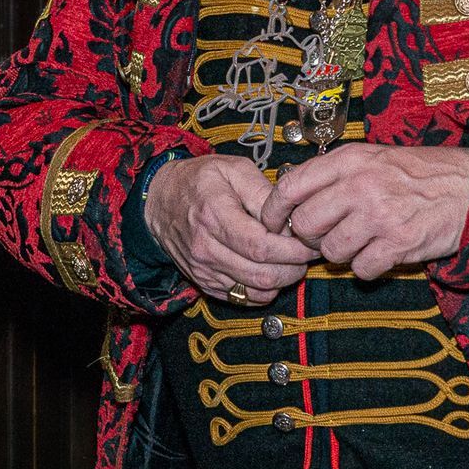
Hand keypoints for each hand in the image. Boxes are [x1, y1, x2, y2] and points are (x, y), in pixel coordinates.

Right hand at [143, 154, 313, 305]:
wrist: (158, 202)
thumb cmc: (198, 181)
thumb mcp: (232, 169)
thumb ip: (263, 192)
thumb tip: (289, 218)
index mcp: (214, 216)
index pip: (261, 246)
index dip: (292, 249)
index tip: (309, 242)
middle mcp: (206, 248)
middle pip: (262, 274)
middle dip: (294, 268)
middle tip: (307, 253)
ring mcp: (204, 270)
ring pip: (256, 291)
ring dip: (283, 281)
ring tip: (292, 261)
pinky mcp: (205, 283)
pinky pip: (244, 299)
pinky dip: (264, 290)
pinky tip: (271, 271)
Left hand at [259, 143, 468, 280]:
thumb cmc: (418, 174)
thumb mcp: (373, 157)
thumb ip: (334, 173)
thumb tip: (292, 195)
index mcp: (350, 159)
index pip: (290, 185)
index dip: (273, 210)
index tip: (271, 223)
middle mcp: (360, 185)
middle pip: (304, 225)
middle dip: (309, 238)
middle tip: (325, 236)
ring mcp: (379, 215)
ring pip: (330, 251)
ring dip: (340, 254)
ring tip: (359, 242)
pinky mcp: (399, 243)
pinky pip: (360, 269)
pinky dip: (366, 268)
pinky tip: (380, 253)